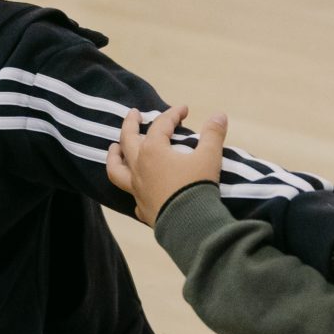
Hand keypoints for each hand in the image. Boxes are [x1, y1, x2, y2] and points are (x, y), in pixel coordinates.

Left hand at [104, 104, 222, 227]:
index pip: (160, 125)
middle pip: (128, 140)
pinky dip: (132, 187)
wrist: (190, 224)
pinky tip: (136, 186)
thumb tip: (220, 115)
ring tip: (114, 148)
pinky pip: (132, 194)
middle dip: (130, 124)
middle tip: (133, 113)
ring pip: (117, 169)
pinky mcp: (142, 208)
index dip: (173, 114)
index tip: (184, 109)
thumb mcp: (209, 157)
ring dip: (114, 156)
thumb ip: (213, 134)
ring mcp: (137, 189)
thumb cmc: (197, 186)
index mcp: (153, 151)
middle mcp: (139, 167)